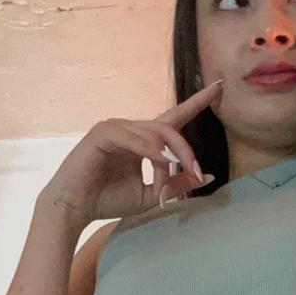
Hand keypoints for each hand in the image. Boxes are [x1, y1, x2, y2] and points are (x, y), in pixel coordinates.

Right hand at [38, 79, 224, 226]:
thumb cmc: (107, 200)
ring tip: (168, 180)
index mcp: (143, 142)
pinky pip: (134, 137)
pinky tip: (158, 162)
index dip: (197, 102)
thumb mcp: (151, 196)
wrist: (74, 208)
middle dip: (186, 150)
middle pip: (170, 128)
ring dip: (169, 157)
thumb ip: (177, 184)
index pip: (174, 118)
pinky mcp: (103, 133)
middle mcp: (131, 130)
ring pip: (155, 133)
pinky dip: (149, 150)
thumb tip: (206, 175)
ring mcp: (116, 128)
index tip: (220, 86)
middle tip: (195, 171)